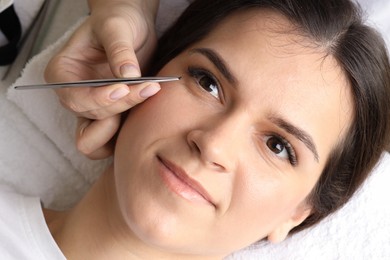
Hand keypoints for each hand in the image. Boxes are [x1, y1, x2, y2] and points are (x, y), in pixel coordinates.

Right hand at [45, 1, 158, 157]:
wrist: (133, 25)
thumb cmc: (117, 20)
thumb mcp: (116, 26)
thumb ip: (120, 50)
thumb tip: (128, 77)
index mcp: (62, 74)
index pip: (74, 98)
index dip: (98, 98)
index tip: (123, 88)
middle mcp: (74, 94)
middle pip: (92, 117)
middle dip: (120, 106)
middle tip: (148, 87)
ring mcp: (93, 106)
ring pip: (103, 132)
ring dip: (128, 117)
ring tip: (150, 90)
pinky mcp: (112, 112)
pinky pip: (116, 135)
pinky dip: (132, 126)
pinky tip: (149, 99)